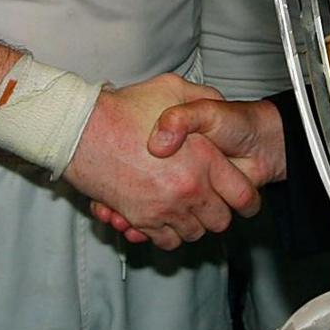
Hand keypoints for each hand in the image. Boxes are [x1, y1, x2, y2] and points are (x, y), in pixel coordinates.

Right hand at [62, 74, 261, 249]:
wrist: (82, 129)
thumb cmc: (126, 108)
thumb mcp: (173, 88)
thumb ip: (201, 100)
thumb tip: (213, 112)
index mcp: (205, 159)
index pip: (243, 197)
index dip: (246, 200)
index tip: (241, 200)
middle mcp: (189, 189)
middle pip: (220, 222)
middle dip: (217, 213)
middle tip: (208, 201)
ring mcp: (165, 208)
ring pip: (193, 234)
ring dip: (192, 224)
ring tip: (185, 207)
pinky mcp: (141, 220)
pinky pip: (165, 241)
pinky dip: (166, 234)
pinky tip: (164, 217)